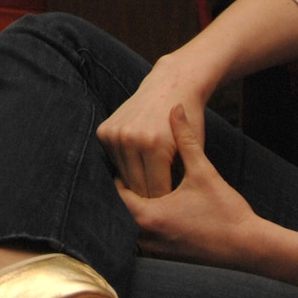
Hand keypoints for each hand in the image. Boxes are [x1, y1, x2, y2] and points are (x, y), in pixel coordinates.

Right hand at [97, 56, 213, 199]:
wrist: (171, 85)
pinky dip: (125, 168)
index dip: (166, 204)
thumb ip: (181, 179)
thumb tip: (171, 210)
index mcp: (154, 146)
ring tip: (148, 191)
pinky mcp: (104, 131)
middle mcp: (130, 140)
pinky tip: (137, 169)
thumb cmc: (189, 119)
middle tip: (160, 208)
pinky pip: (114, 162)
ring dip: (135, 185)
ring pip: (123, 178)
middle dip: (150, 199)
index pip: (156, 192)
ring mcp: (115, 135)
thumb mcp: (194, 148)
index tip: (173, 212)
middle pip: (137, 187)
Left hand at [116, 106, 268, 268]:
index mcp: (149, 216)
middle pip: (119, 210)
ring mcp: (154, 250)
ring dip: (132, 207)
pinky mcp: (164, 256)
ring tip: (138, 182)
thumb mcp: (203, 170)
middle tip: (126, 165)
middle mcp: (145, 237)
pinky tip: (154, 205)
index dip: (119, 171)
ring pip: (130, 225)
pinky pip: (143, 237)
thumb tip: (177, 107)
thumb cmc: (226, 209)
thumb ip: (185, 139)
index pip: (117, 192)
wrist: (249, 247)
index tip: (125, 154)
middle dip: (124, 189)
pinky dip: (143, 222)